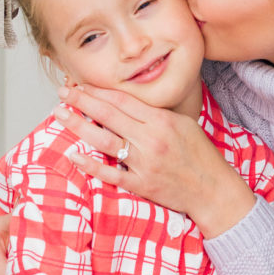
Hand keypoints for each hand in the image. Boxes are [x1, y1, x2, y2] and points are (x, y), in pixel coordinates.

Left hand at [58, 85, 255, 237]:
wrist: (213, 190)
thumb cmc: (200, 155)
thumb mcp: (183, 124)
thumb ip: (155, 115)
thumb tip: (125, 104)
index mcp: (162, 121)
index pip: (122, 101)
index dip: (98, 91)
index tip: (80, 84)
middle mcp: (151, 140)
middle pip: (108, 116)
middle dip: (81, 101)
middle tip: (62, 92)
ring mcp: (144, 163)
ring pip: (104, 141)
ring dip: (78, 126)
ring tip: (60, 114)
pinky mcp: (141, 184)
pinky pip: (110, 173)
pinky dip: (90, 164)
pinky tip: (73, 154)